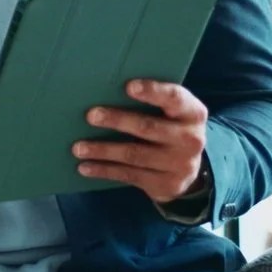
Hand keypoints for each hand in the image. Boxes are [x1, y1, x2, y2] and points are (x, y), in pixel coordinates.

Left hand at [75, 79, 209, 203]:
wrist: (189, 169)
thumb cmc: (170, 127)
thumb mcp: (173, 112)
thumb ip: (154, 100)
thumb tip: (108, 87)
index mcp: (193, 113)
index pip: (175, 98)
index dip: (153, 92)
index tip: (128, 86)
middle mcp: (191, 139)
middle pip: (148, 128)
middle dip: (117, 121)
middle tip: (91, 115)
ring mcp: (180, 165)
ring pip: (135, 155)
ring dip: (103, 150)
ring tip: (78, 147)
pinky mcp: (165, 185)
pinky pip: (129, 176)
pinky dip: (104, 170)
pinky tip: (85, 167)